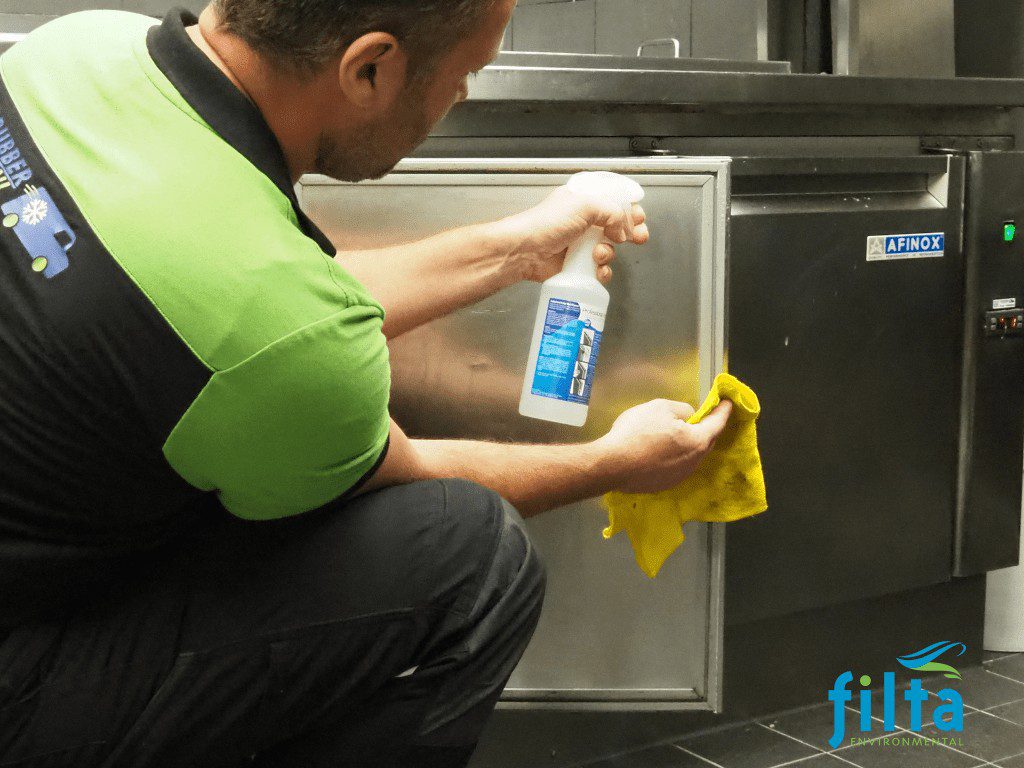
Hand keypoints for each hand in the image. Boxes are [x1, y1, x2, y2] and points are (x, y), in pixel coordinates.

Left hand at [493, 185, 648, 284]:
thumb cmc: (546, 223)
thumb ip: (612, 211)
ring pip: (610, 249)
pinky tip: (597, 269)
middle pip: (617, 225)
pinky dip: (603, 271)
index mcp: (585, 200)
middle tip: (638, 236)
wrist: (524, 251)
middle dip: (630, 232)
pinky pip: (600, 269)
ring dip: (610, 253)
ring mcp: (581, 244)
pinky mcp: (578, 265)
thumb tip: (623, 229)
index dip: (630, 208)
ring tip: (599, 253)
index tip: (639, 217)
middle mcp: (584, 220)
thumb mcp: (585, 205)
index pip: (614, 201)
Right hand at [596, 399, 732, 493]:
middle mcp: (693, 462)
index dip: (723, 411)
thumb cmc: (638, 432)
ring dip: (688, 444)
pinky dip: (674, 456)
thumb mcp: (661, 408)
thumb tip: (689, 418)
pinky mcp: (664, 485)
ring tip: (678, 434)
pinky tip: (660, 451)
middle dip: (707, 429)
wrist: (612, 464)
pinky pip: (675, 466)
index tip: (728, 403)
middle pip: (705, 442)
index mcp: (697, 441)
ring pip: (690, 456)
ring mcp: (679, 476)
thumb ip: (682, 410)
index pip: (717, 424)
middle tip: (704, 417)